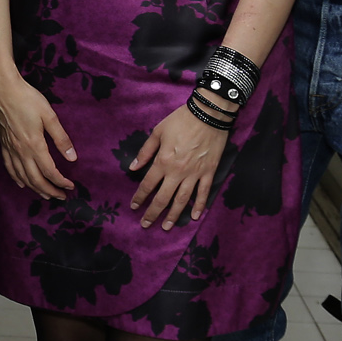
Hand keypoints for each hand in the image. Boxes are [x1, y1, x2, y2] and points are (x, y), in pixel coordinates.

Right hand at [0, 74, 77, 198]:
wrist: (2, 90)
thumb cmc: (27, 99)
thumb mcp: (49, 116)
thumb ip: (61, 138)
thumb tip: (72, 157)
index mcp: (34, 145)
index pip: (49, 172)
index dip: (61, 182)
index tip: (70, 186)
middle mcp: (21, 151)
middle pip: (35, 179)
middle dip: (49, 191)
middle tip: (61, 196)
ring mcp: (10, 150)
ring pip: (22, 177)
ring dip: (35, 189)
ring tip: (46, 195)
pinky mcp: (3, 145)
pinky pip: (9, 168)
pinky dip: (16, 179)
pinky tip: (21, 183)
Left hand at [126, 100, 226, 229]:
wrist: (208, 114)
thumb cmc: (181, 120)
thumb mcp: (157, 132)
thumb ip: (145, 152)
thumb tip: (132, 167)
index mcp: (163, 161)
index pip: (148, 184)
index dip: (139, 197)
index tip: (134, 206)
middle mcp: (178, 171)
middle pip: (163, 198)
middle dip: (153, 213)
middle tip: (146, 225)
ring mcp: (195, 174)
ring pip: (183, 200)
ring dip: (174, 215)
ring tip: (167, 226)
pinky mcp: (209, 172)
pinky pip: (204, 192)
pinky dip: (200, 205)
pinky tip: (195, 216)